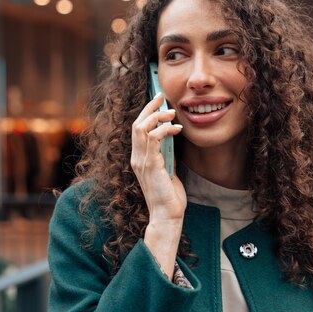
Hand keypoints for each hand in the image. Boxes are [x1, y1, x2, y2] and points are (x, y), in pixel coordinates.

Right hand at [131, 94, 185, 277]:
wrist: (167, 215)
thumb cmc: (169, 196)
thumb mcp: (169, 169)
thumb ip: (167, 154)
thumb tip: (173, 138)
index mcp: (139, 159)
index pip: (137, 130)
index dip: (146, 113)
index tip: (158, 102)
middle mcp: (136, 158)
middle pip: (136, 124)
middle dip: (149, 107)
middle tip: (162, 96)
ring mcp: (141, 162)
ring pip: (142, 128)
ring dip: (157, 116)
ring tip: (171, 112)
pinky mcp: (150, 165)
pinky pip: (153, 139)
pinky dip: (165, 130)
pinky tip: (176, 129)